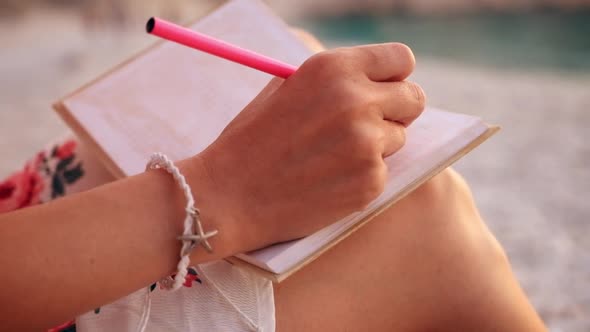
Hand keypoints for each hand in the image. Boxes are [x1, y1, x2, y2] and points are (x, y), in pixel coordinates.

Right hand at [192, 43, 425, 251]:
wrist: (229, 194)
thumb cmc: (252, 139)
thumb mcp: (286, 88)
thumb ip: (334, 78)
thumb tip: (375, 80)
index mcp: (335, 68)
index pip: (401, 59)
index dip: (394, 76)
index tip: (386, 89)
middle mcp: (357, 101)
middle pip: (414, 98)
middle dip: (395, 111)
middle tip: (368, 125)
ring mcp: (366, 144)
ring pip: (399, 138)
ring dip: (376, 146)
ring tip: (333, 156)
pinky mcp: (370, 181)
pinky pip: (384, 172)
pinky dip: (363, 176)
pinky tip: (329, 180)